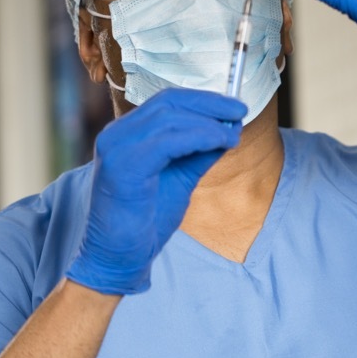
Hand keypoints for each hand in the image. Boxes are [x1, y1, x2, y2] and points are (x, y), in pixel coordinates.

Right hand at [66, 88, 245, 294]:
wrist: (118, 258)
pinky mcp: (122, 166)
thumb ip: (200, 153)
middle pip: (168, 102)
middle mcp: (117, 134)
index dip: (203, 99)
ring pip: (169, 118)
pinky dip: (199, 137)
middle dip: (209, 103)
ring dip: (208, 122)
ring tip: (232, 134)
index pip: (166, 100)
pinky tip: (219, 143)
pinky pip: (167, 141)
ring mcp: (116, 148)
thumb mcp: (181, 178)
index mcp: (126, 134)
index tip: (234, 106)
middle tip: (240, 111)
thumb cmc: (145, 220)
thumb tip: (228, 130)